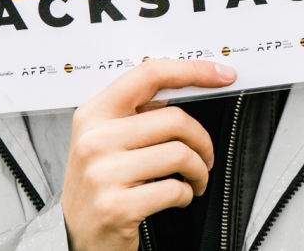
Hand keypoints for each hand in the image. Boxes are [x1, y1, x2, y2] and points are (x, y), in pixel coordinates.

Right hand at [62, 60, 236, 250]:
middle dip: (202, 140)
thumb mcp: (107, 140)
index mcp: (93, 114)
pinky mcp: (116, 207)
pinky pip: (175, 189)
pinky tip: (177, 197)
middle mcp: (94, 140)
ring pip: (180, 154)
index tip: (222, 74)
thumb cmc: (101, 186)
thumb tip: (187, 84)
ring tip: (193, 179)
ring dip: (199, 170)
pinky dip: (186, 194)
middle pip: (175, 119)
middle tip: (204, 156)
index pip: (149, 74)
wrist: (80, 239)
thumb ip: (137, 113)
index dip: (192, 70)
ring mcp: (102, 174)